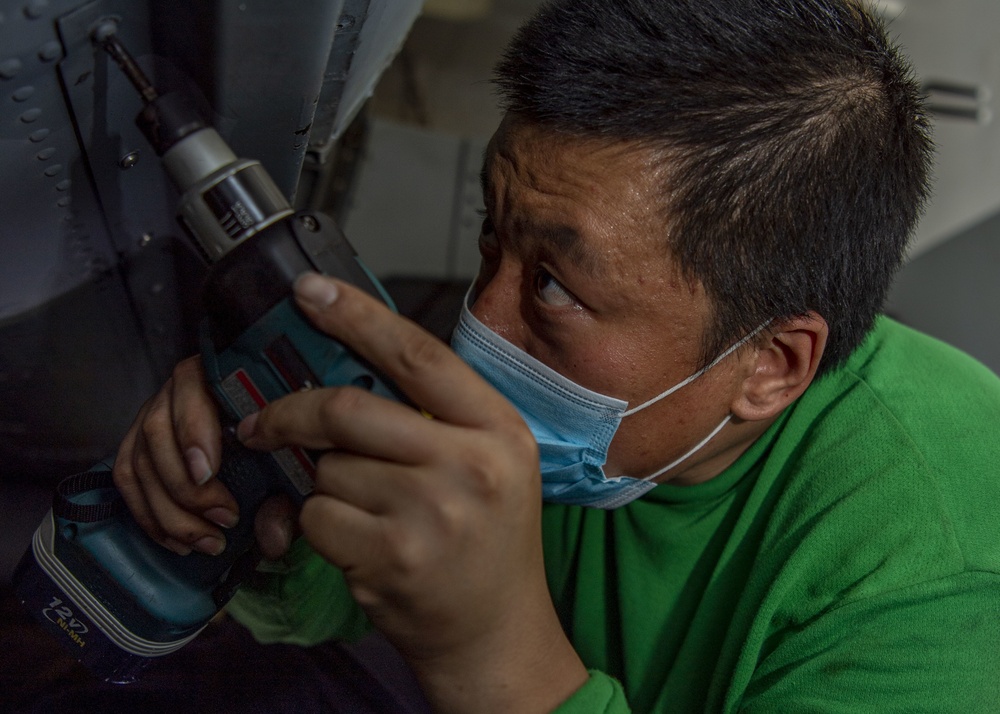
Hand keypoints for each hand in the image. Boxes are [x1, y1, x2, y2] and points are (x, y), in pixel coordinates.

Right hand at [112, 356, 295, 559]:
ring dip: (169, 511)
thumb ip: (288, 489)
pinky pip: (127, 480)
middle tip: (224, 519)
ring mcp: (151, 414)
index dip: (193, 433)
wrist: (265, 423)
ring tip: (206, 541)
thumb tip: (273, 536)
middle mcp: (176, 389)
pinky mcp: (137, 443)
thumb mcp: (291, 449)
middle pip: (158, 432)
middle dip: (187, 487)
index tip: (208, 473)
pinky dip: (148, 515)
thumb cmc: (280, 433)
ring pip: (139, 461)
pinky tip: (177, 541)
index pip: (191, 390)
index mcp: (215, 373)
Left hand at [238, 273, 588, 712]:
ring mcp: (430, 514)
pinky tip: (356, 542)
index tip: (308, 290)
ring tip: (362, 510)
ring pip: (326, 469)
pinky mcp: (389, 557)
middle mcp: (469, 465)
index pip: (418, 356)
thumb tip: (349, 370)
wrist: (497, 629)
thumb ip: (438, 416)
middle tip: (262, 423)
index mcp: (497, 428)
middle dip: (290, 413)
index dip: (357, 317)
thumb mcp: (491, 462)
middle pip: (349, 410)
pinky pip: (315, 518)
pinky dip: (317, 526)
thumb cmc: (488, 538)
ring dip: (322, 485)